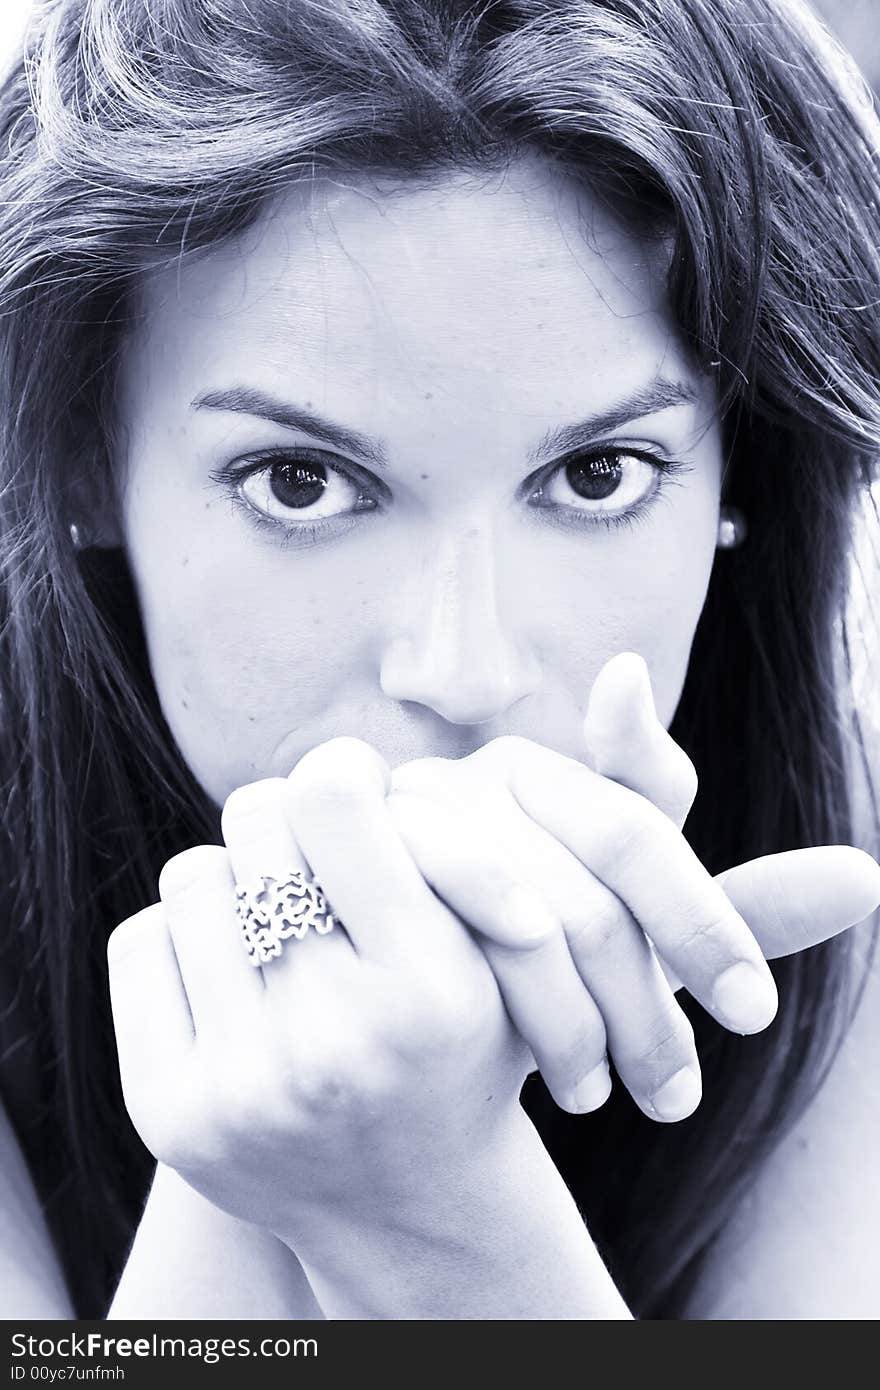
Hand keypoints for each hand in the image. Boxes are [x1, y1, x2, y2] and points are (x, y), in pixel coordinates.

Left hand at [107, 739, 531, 1246]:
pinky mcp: (171, 1113)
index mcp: (428, 988)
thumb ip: (443, 852)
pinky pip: (141, 942)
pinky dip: (185, 937)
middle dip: (288, 820)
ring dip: (237, 879)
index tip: (353, 789)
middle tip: (317, 854)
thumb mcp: (499, 954)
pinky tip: (235, 972)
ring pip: (194, 873)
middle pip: (255, 819)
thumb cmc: (459, 1048)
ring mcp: (242, 1084)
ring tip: (279, 920)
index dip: (340, 768)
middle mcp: (331, 1040)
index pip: (332, 797)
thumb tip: (341, 765)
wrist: (410, 1203)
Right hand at [385, 653, 879, 1121]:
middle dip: (646, 1004)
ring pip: (524, 916)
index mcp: (546, 775)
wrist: (387, 991)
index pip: (641, 831)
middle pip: (588, 887)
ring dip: (576, 1021)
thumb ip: (736, 906)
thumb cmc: (527, 959)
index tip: (751, 1014)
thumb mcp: (635, 940)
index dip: (705, 920)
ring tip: (603, 1099)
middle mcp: (475, 778)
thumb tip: (868, 876)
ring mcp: (408, 817)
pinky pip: (439, 927)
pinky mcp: (350, 866)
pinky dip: (499, 996)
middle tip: (679, 1098)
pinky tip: (525, 1072)